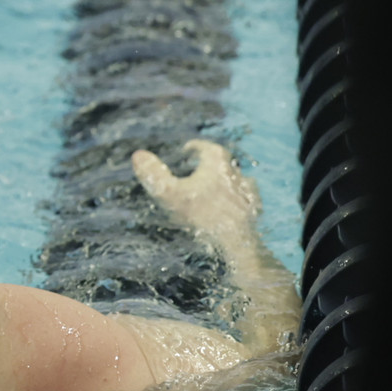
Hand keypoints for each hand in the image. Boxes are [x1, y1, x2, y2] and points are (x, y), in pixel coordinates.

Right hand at [131, 140, 261, 241]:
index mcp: (216, 162)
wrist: (237, 243)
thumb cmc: (202, 216)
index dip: (193, 148)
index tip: (186, 151)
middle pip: (221, 162)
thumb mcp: (169, 194)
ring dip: (223, 182)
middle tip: (196, 171)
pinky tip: (228, 209)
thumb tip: (137, 155)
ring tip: (213, 190)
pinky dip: (234, 200)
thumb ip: (153, 174)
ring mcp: (248, 190)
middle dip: (209, 165)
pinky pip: (244, 199)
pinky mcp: (254, 209)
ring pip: (235, 180)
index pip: (204, 147)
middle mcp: (236, 171)